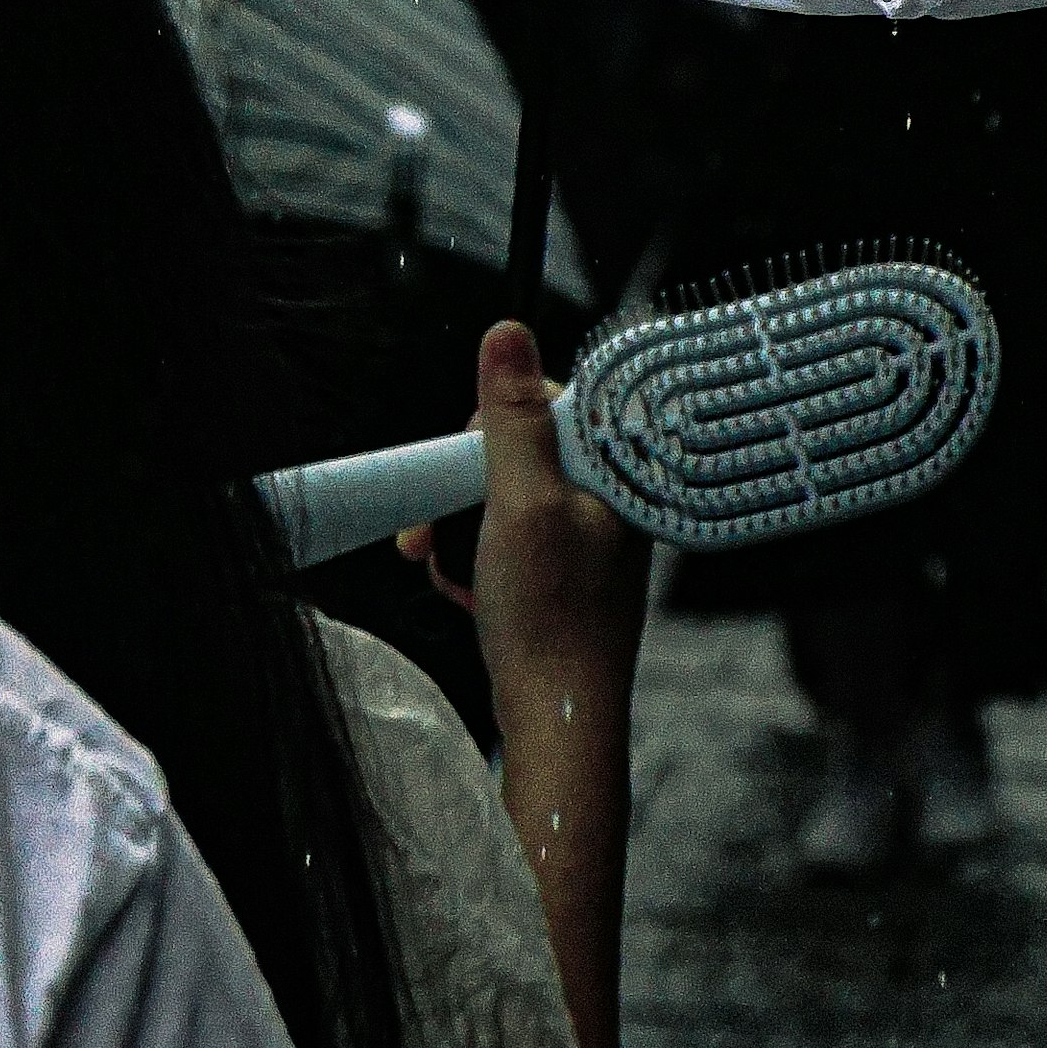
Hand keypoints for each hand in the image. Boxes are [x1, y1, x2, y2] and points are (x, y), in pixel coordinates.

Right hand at [405, 320, 648, 727]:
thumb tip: (507, 331)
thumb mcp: (520, 501)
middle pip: (516, 449)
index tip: (465, 467)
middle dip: (463, 488)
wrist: (557, 716)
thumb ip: (512, 417)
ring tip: (447, 569)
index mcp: (615, 468)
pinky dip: (476, 560)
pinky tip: (471, 594)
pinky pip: (505, 539)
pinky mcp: (564, 572)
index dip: (490, 428)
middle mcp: (609, 497)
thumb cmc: (549, 617)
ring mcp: (587, 537)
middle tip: (430, 531)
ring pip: (502, 497)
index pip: (548, 400)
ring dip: (461, 528)